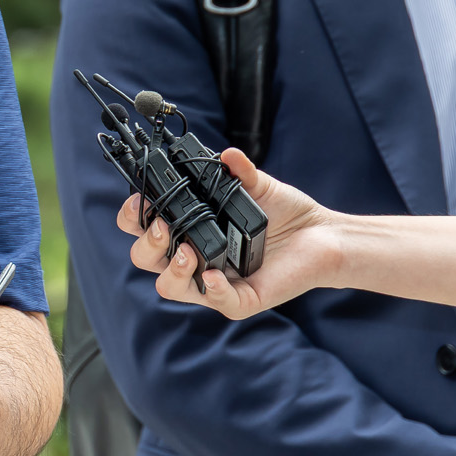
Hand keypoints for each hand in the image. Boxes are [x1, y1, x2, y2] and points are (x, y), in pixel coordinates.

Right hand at [118, 148, 339, 318]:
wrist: (323, 236)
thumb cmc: (284, 213)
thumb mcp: (256, 186)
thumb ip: (238, 171)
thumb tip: (227, 155)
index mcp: (188, 230)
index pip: (144, 228)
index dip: (133, 217)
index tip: (139, 201)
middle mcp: (194, 258)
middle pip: (145, 258)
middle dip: (147, 244)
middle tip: (164, 227)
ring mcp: (214, 282)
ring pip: (169, 287)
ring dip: (170, 270)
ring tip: (187, 252)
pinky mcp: (240, 300)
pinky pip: (216, 301)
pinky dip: (211, 289)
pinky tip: (214, 274)